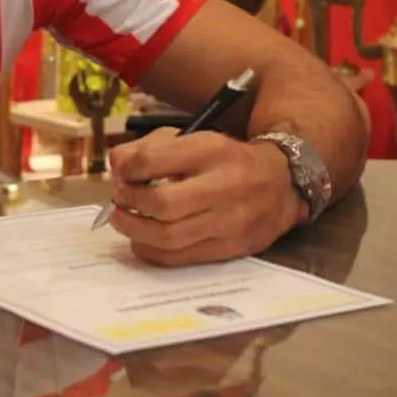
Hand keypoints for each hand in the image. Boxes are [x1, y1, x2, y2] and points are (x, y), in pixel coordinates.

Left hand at [104, 128, 305, 266]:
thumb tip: (115, 167)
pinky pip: (179, 257)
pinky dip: (150, 250)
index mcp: (212, 150)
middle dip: (130, 202)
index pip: (154, 160)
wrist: (281, 185)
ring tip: (124, 219)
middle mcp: (224, 186)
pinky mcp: (229, 249)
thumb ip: (150, 148)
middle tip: (120, 199)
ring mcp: (229, 222)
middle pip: (161, 203)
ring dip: (134, 229)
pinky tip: (141, 239)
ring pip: (168, 236)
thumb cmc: (226, 159)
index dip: (127, 169)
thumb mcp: (194, 139)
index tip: (120, 173)